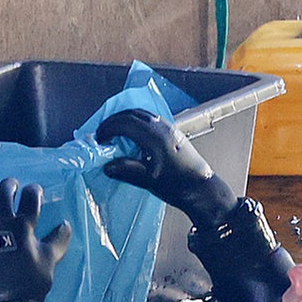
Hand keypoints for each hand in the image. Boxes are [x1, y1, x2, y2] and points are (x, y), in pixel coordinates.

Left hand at [0, 178, 72, 301]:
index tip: (34, 190)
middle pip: (5, 193)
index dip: (34, 190)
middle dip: (9, 185)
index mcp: (25, 225)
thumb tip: (65, 224)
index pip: (31, 197)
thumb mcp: (50, 261)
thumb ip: (58, 240)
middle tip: (11, 184)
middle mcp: (3, 222)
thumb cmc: (29, 283)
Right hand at [96, 108, 232, 227]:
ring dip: (125, 119)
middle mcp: (162, 127)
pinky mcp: (173, 132)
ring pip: (142, 114)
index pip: (125, 123)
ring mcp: (169, 128)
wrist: (202, 188)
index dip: (108, 128)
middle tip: (102, 133)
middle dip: (114, 120)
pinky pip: (150, 118)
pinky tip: (132, 134)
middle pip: (132, 113)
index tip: (98, 138)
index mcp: (154, 137)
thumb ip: (126, 170)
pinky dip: (136, 121)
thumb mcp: (148, 181)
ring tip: (114, 132)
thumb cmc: (177, 186)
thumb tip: (107, 165)